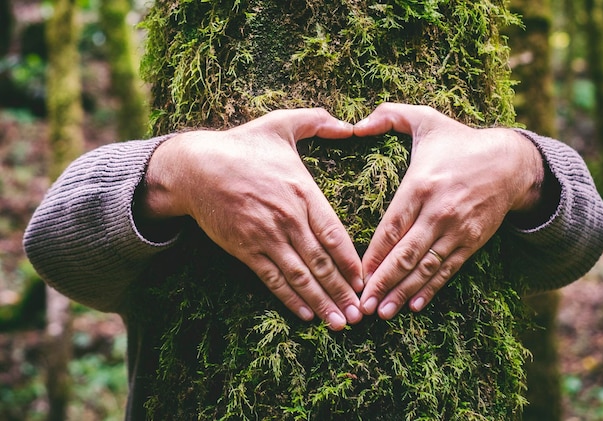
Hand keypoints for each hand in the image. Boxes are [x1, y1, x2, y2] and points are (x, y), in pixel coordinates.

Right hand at [137, 109, 362, 329]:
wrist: (196, 167)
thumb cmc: (242, 145)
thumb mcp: (281, 124)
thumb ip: (318, 121)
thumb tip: (351, 124)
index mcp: (302, 191)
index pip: (335, 234)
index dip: (352, 261)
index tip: (366, 280)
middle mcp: (288, 218)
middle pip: (322, 262)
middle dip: (343, 291)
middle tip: (360, 314)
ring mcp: (266, 237)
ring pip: (300, 276)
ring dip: (322, 302)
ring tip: (340, 323)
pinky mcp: (246, 249)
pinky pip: (273, 279)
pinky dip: (291, 299)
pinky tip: (306, 314)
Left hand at [353, 103, 544, 318]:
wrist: (511, 161)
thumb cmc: (459, 141)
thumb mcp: (426, 120)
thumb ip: (389, 115)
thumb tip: (354, 125)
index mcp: (420, 186)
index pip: (390, 228)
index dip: (372, 256)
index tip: (355, 276)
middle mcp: (438, 212)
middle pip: (405, 255)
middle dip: (382, 283)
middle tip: (362, 307)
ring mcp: (457, 229)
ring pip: (425, 268)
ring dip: (403, 292)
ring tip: (382, 313)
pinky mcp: (472, 241)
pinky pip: (448, 270)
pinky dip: (431, 289)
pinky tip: (415, 306)